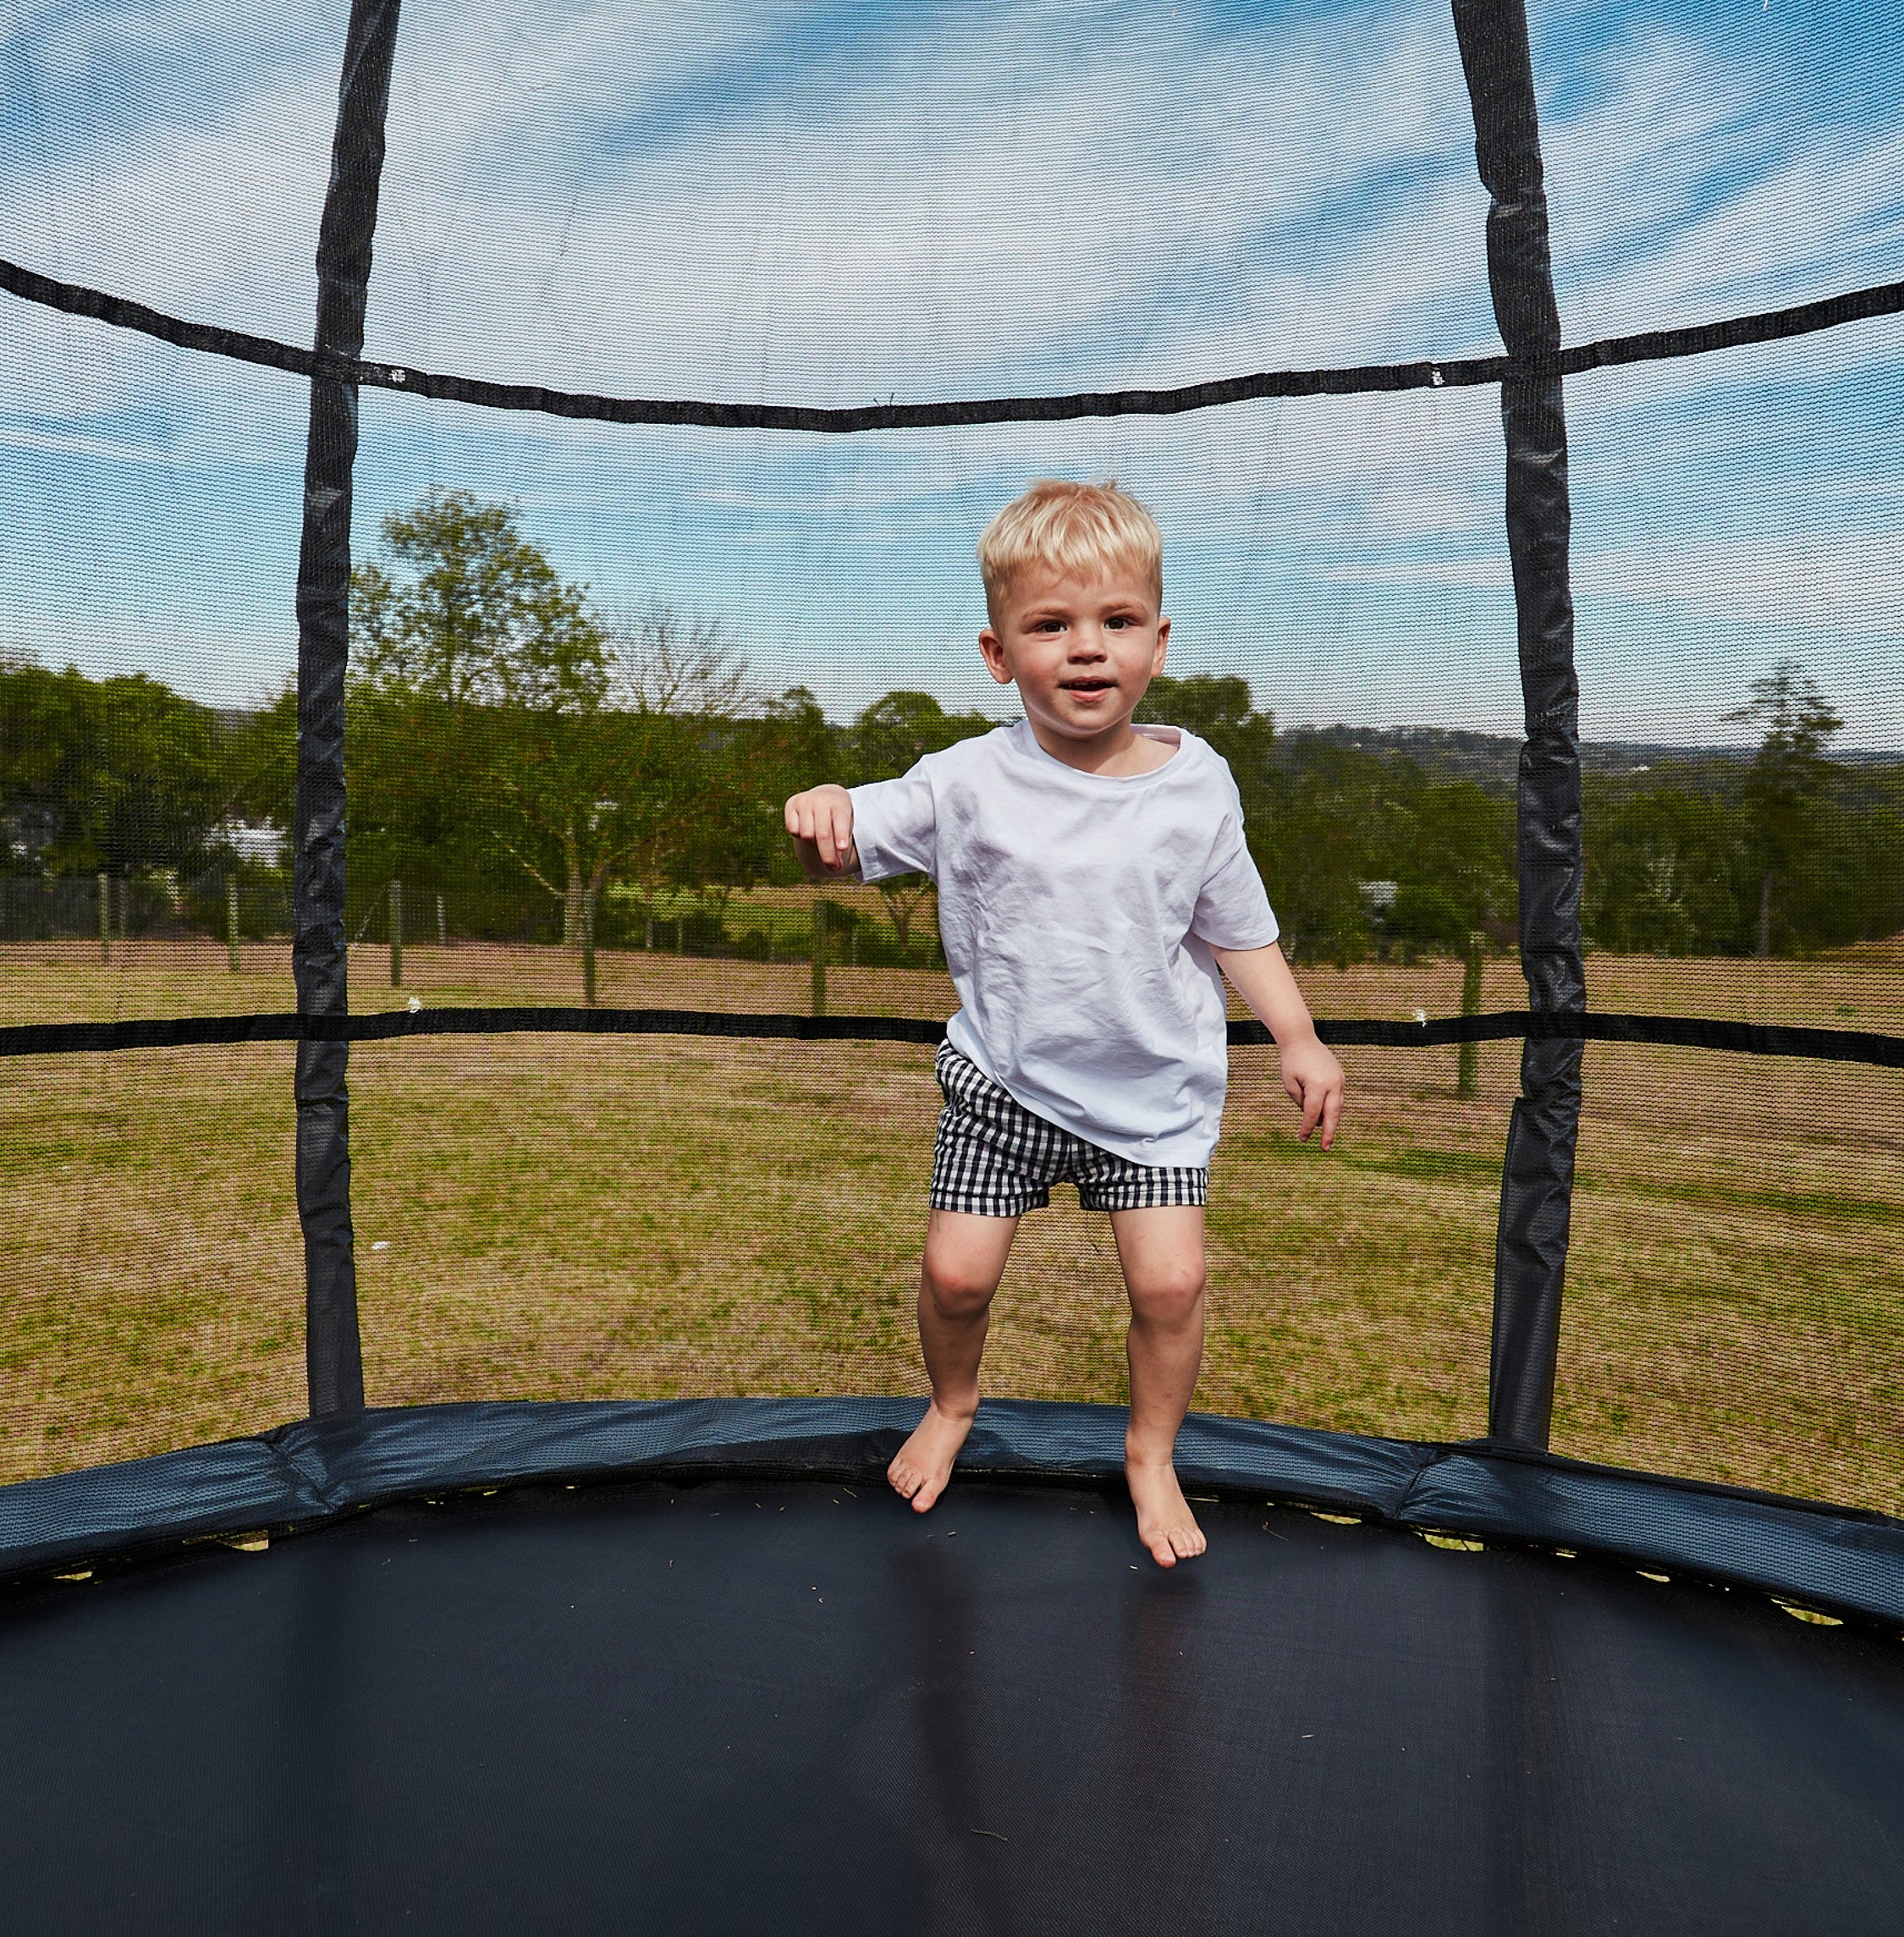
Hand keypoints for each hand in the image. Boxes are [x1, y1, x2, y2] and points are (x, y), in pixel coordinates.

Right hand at [785, 783, 856, 876]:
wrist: (826, 797)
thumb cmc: (839, 818)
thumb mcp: (846, 827)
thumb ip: (840, 844)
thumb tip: (834, 865)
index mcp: (839, 802)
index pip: (840, 819)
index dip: (841, 834)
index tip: (843, 849)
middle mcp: (821, 799)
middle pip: (823, 834)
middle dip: (828, 854)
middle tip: (834, 868)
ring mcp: (805, 801)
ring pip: (807, 835)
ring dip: (814, 847)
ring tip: (822, 847)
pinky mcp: (791, 804)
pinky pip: (793, 830)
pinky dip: (800, 837)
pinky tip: (809, 833)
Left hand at [1277, 1032, 1343, 1149]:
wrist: (1301, 1038)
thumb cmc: (1291, 1062)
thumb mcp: (1290, 1084)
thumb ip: (1301, 1103)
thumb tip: (1312, 1117)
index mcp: (1318, 1086)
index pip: (1312, 1114)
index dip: (1307, 1128)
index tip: (1302, 1139)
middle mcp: (1333, 1084)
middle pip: (1332, 1114)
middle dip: (1329, 1133)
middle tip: (1325, 1148)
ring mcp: (1339, 1080)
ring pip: (1338, 1107)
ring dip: (1332, 1121)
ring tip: (1326, 1137)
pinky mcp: (1340, 1077)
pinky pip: (1337, 1097)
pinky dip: (1332, 1108)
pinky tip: (1326, 1118)